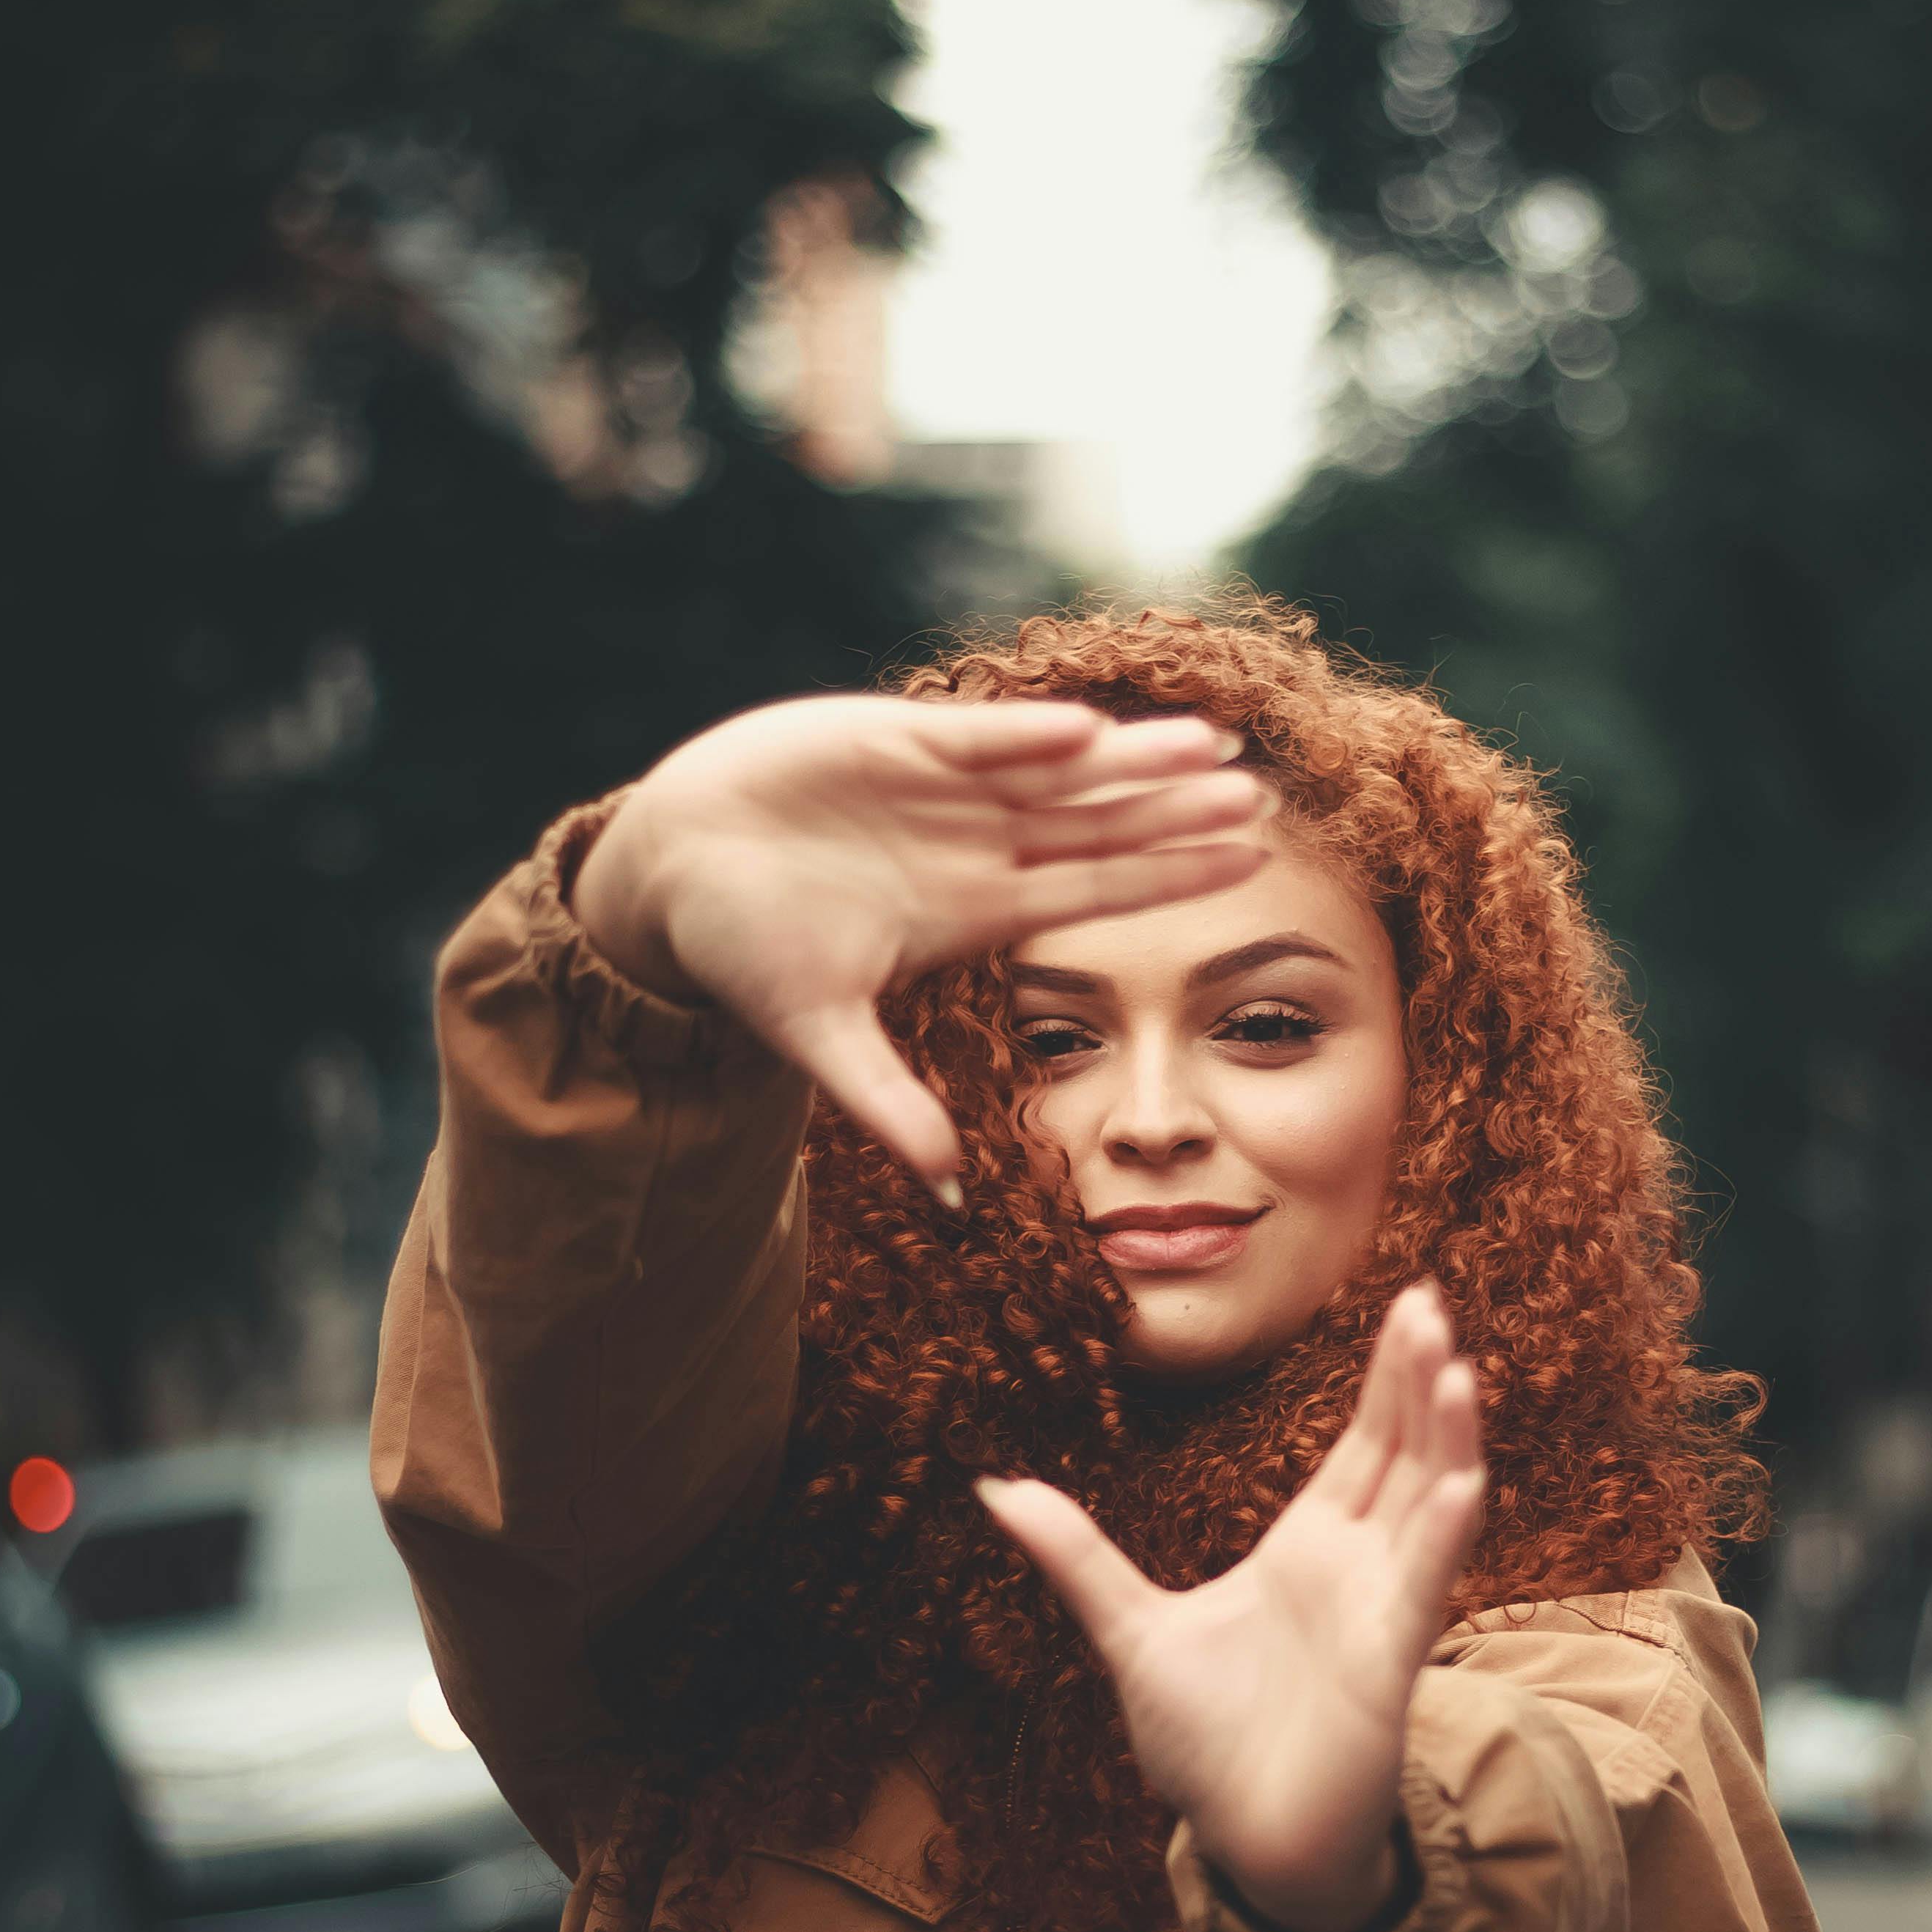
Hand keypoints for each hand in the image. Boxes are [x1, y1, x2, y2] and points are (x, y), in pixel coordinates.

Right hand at [572, 696, 1261, 1187]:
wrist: (670, 870)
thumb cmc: (744, 950)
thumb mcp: (822, 1038)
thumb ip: (889, 1108)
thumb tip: (946, 1198)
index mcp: (975, 909)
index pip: (1097, 891)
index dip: (1170, 875)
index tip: (1247, 862)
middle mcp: (976, 844)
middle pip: (1100, 827)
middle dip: (1177, 812)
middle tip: (1261, 799)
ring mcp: (941, 788)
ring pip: (1059, 771)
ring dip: (1132, 759)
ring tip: (1212, 744)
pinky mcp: (893, 740)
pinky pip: (975, 738)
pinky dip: (1027, 736)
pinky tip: (1090, 732)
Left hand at [977, 1286, 1486, 1931]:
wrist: (1243, 1842)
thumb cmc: (1205, 1745)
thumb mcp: (1129, 1630)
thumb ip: (1077, 1556)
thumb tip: (996, 1489)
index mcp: (1304, 1549)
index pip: (1359, 1444)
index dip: (1385, 1378)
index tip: (1406, 1303)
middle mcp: (1354, 1567)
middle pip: (1399, 1451)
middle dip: (1417, 1377)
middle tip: (1430, 1299)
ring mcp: (1378, 1609)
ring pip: (1424, 1503)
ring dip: (1444, 1437)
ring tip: (1454, 1364)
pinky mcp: (1388, 1661)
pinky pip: (1425, 1583)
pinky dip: (1446, 1526)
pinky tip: (1462, 1474)